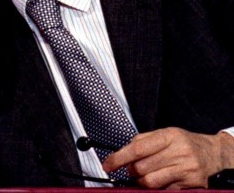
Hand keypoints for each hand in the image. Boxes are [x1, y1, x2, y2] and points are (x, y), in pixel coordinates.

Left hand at [103, 127, 233, 188]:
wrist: (214, 154)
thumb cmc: (185, 143)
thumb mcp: (165, 134)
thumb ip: (142, 141)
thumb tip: (121, 153)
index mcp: (169, 136)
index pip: (137, 148)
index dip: (119, 158)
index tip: (107, 165)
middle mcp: (179, 151)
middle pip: (141, 168)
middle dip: (132, 171)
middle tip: (132, 170)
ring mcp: (186, 169)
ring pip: (151, 182)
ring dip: (142, 182)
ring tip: (145, 176)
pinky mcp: (191, 184)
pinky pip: (165, 190)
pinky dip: (158, 188)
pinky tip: (162, 180)